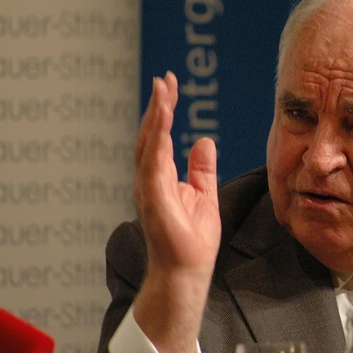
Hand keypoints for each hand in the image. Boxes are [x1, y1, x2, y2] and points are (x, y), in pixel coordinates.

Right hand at [132, 71, 220, 352]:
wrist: (187, 272)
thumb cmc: (192, 240)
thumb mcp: (204, 195)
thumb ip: (201, 168)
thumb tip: (203, 140)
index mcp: (161, 178)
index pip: (160, 136)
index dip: (164, 110)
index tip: (171, 86)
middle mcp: (150, 180)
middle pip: (150, 134)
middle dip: (157, 105)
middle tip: (165, 79)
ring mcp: (148, 188)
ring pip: (148, 143)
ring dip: (155, 115)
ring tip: (163, 90)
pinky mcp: (154, 198)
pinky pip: (153, 161)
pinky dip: (157, 138)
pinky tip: (164, 118)